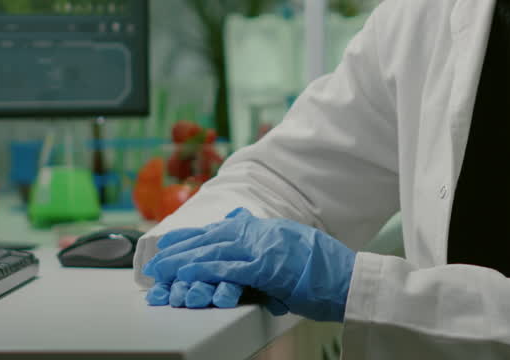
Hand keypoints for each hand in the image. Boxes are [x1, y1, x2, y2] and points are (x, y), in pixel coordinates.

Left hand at [143, 208, 355, 322]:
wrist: (352, 281)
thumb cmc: (327, 272)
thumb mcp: (296, 247)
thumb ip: (269, 242)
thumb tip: (247, 234)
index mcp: (271, 228)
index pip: (224, 228)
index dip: (196, 235)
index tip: (173, 242)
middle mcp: (265, 231)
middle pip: (214, 237)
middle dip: (183, 247)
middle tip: (157, 258)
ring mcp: (266, 247)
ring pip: (216, 250)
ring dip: (185, 260)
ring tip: (162, 269)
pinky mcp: (268, 266)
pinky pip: (228, 268)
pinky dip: (205, 270)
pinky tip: (186, 274)